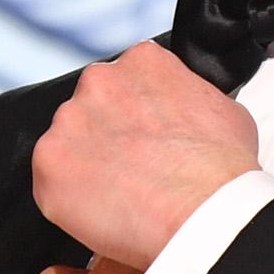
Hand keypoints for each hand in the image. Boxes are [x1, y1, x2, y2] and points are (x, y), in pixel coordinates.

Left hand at [29, 40, 260, 269]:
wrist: (203, 209)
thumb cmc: (222, 168)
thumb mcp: (225, 110)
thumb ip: (191, 98)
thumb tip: (186, 114)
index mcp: (142, 61)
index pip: (127, 81)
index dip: (136, 115)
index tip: (147, 138)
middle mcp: (99, 81)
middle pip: (92, 109)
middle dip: (107, 136)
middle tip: (134, 170)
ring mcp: (69, 120)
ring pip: (69, 145)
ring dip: (87, 167)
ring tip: (122, 196)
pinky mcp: (49, 162)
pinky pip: (53, 182)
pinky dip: (72, 200)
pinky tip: (105, 212)